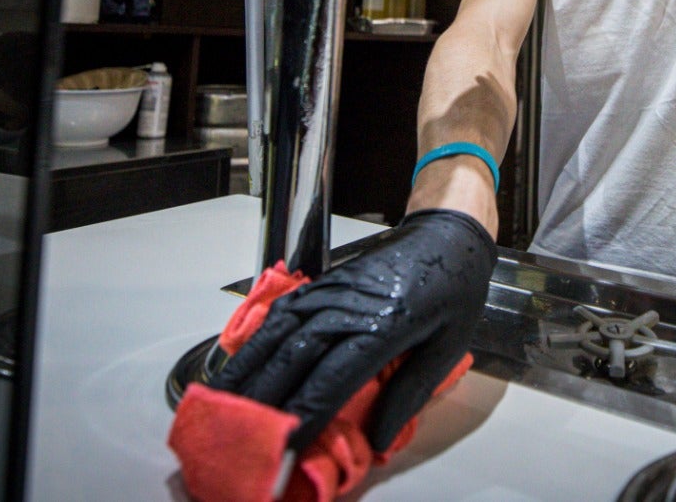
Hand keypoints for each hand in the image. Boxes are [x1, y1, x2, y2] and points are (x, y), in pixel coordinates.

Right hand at [207, 209, 495, 452]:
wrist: (446, 233)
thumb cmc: (452, 288)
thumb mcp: (448, 345)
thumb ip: (409, 392)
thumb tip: (377, 438)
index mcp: (385, 324)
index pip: (334, 377)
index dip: (306, 412)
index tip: (285, 442)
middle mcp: (349, 306)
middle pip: (294, 357)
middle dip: (264, 399)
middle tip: (240, 432)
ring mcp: (330, 292)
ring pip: (277, 333)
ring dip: (248, 369)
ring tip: (223, 401)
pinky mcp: (321, 285)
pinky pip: (280, 315)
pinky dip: (255, 341)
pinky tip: (241, 363)